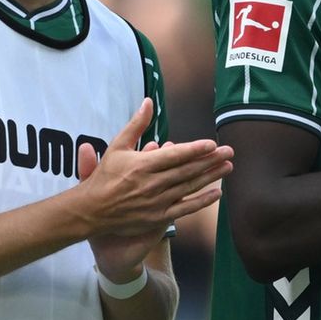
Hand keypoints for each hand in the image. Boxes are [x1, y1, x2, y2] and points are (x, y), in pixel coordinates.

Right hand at [75, 99, 232, 246]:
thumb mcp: (117, 146)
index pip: (174, 156)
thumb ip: (136, 125)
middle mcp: (152, 183)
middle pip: (187, 170)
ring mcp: (156, 202)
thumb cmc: (105, 176)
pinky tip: (217, 193)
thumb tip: (148, 102)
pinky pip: (185, 208)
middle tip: (229, 151)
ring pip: (189, 187)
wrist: (91, 210)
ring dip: (211, 177)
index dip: (195, 149)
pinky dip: (202, 201)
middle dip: (210, 160)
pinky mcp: (158, 217)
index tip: (212, 143)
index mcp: (142, 164)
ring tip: (228, 167)